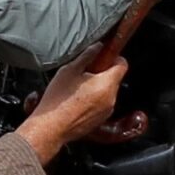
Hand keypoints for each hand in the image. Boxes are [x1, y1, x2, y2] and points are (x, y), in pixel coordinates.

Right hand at [17, 45, 128, 163]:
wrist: (51, 127)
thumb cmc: (58, 100)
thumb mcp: (69, 70)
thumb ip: (87, 56)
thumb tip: (97, 47)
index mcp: (106, 84)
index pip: (122, 65)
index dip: (114, 57)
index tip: (103, 57)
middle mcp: (111, 98)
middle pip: (114, 78)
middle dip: (102, 73)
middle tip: (83, 73)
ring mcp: (106, 111)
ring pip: (107, 91)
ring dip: (97, 87)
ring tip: (77, 88)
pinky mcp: (100, 120)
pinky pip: (102, 104)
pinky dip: (94, 99)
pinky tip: (76, 101)